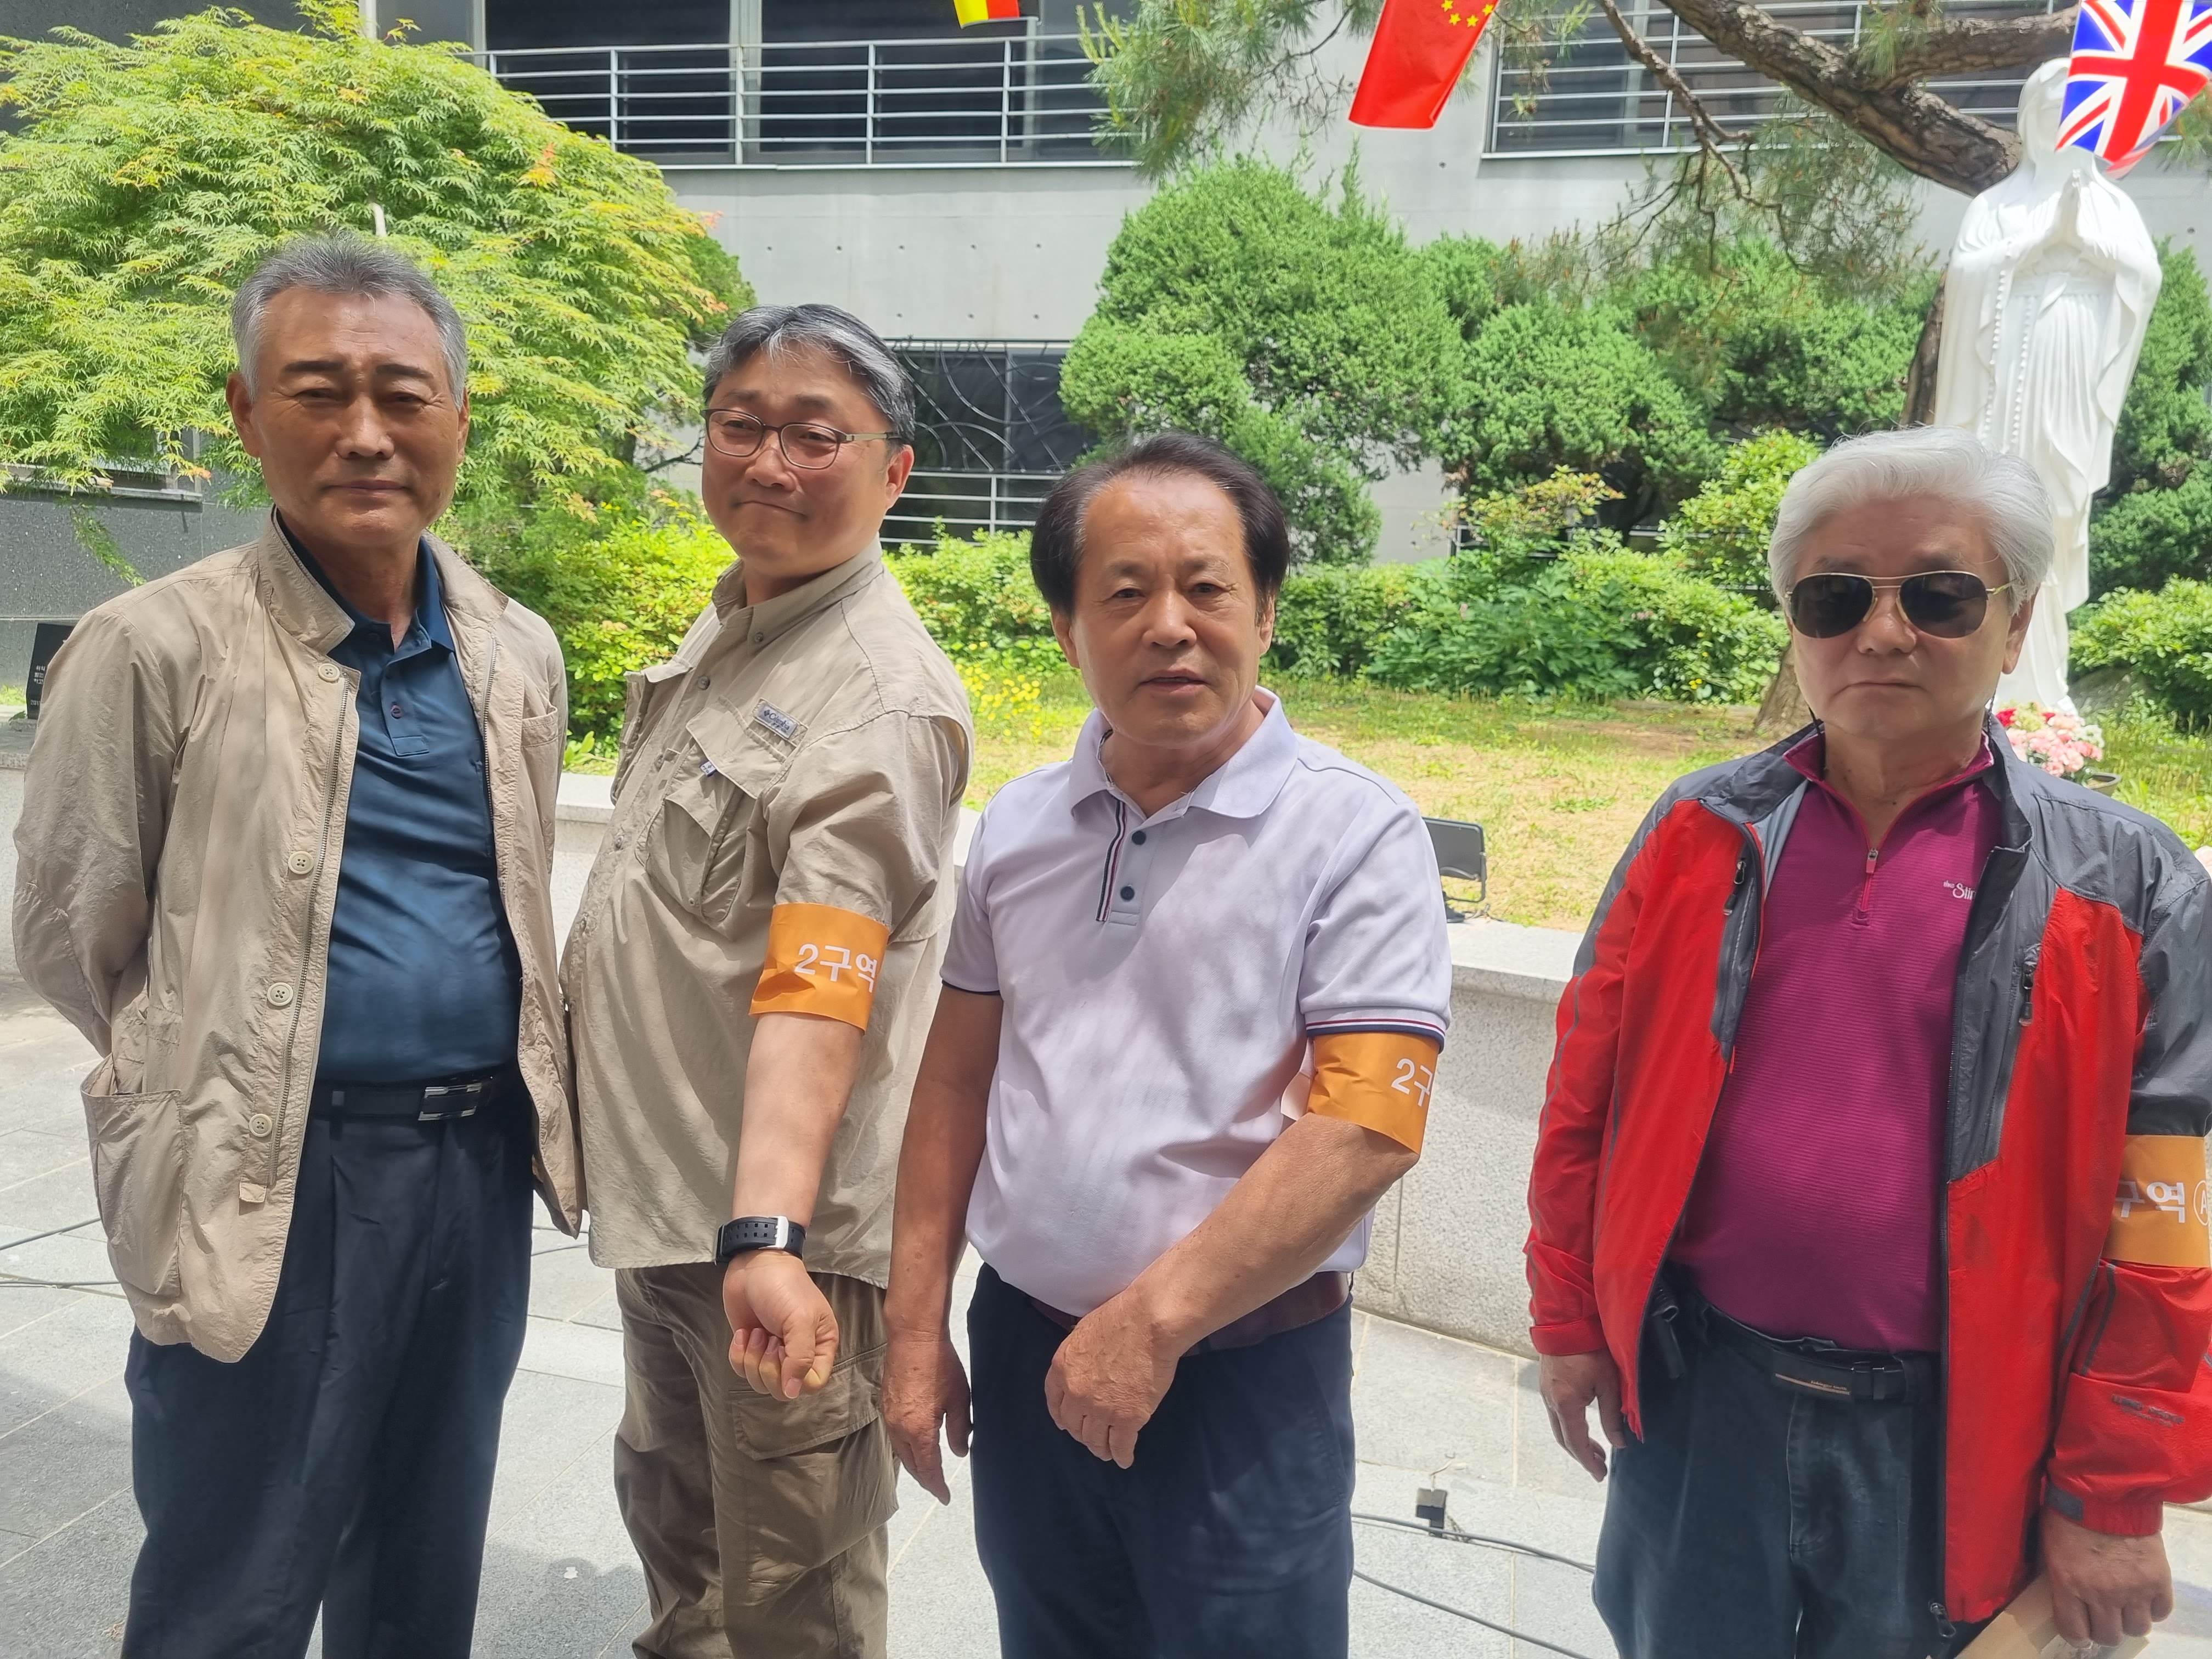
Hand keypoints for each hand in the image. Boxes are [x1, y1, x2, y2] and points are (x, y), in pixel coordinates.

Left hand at [723, 1250, 837, 1399]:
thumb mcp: (800, 1319)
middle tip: (769, 1339)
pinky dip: (739, 1355)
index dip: (795, 1378)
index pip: (812, 1384)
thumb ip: (800, 1357)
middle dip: (769, 1367)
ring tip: (757, 1333)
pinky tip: (743, 1333)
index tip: (784, 1352)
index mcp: (820, 1347)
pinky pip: (742, 1371)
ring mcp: (773, 1353)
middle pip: (783, 1389)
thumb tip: (793, 1393)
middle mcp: (798, 1354)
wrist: (754, 1265)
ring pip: (760, 1383)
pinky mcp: (751, 1348)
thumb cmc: (784, 1288)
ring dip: (753, 1359)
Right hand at [885, 1328, 971, 1503]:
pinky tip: (914, 1444)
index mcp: (919, 1431)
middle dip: (924, 1478)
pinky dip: (905, 1447)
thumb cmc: (940, 1366)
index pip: (928, 1469)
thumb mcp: (959, 1399)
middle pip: (911, 1464)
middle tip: (936, 1487)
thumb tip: (959, 1452)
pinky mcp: (886, 1404)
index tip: (944, 1497)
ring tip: (927, 1469)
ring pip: (901, 1451)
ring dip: (914, 1463)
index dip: (937, 1486)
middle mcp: (900, 1429)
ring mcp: (889, 1416)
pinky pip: (895, 1436)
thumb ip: (960, 1430)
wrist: (913, 1337)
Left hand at [1043, 1289, 1180, 1468]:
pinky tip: (1125, 1460)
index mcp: (1062, 1369)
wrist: (1149, 1323)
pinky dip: (1122, 1456)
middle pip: (1074, 1425)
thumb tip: (1084, 1367)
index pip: (1054, 1402)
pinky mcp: (1128, 1419)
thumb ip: (1079, 1357)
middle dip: (1082, 1434)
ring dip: (1100, 1449)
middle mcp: (1076, 1394)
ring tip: (1107, 1452)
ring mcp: (1101, 1409)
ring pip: (1095, 1440)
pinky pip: (1121, 1446)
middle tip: (1091, 1439)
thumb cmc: (1121, 1317)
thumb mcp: (1085, 1333)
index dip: (1061, 1416)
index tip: (1066, 1424)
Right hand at [1538, 1350, 1626, 1481]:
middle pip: (1564, 1439)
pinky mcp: (1546, 1383)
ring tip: (1596, 1449)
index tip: (1600, 1475)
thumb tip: (1619, 1443)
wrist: (1566, 1320)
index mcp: (1566, 1404)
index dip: (1588, 1462)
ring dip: (1576, 1441)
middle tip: (1599, 1467)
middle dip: (1582, 1456)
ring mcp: (1546, 1392)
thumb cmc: (1590, 1348)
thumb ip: (1612, 1416)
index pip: (1576, 1443)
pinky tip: (1583, 1424)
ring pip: (1559, 1426)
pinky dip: (1570, 1425)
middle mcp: (1551, 1401)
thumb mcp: (1608, 1383)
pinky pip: (1556, 1413)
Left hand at [2042, 1506, 2171, 1647]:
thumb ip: (2058, 1578)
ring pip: (2135, 1629)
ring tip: (2124, 1605)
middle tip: (2102, 1616)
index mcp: (2068, 1583)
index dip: (2077, 1633)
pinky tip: (2142, 1595)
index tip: (2079, 1628)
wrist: (2105, 1490)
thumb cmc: (2068, 1513)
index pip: (2074, 1631)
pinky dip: (2152, 1608)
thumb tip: (2063, 1600)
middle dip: (2103, 1628)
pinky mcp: (2157, 1580)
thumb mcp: (2049, 1546)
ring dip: (2129, 1620)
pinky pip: (2160, 1612)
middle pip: (2107, 1636)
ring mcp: (2132, 1589)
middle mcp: (2101, 1593)